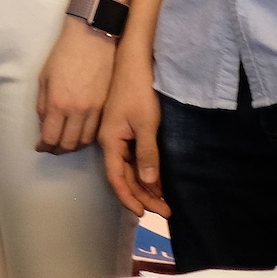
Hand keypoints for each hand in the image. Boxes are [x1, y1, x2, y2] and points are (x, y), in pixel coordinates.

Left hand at [35, 17, 115, 153]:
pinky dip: (88, 138)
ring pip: (85, 141)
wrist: (93, 38)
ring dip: (74, 146)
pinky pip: (98, 131)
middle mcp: (78, 111)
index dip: (44, 146)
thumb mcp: (44, 77)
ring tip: (66, 143)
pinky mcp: (107, 106)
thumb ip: (43, 104)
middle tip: (52, 148)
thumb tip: (44, 125)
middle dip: (58, 150)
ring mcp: (96, 110)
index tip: (41, 147)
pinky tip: (81, 134)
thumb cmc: (64, 54)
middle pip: (69, 144)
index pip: (51, 137)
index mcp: (58, 103)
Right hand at [101, 62, 167, 215]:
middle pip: (125, 178)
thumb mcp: (146, 124)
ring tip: (165, 203)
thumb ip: (147, 154)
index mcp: (110, 142)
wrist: (134, 62)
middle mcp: (111, 143)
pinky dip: (147, 173)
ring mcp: (119, 137)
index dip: (129, 198)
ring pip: (131, 170)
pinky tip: (159, 182)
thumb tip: (148, 184)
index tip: (145, 214)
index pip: (117, 178)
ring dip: (146, 187)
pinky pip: (135, 159)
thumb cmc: (139, 91)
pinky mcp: (128, 131)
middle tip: (166, 212)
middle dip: (144, 197)